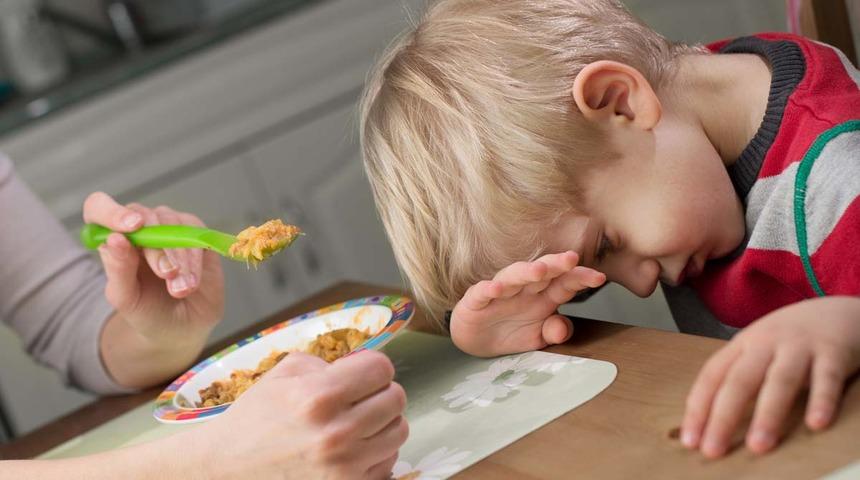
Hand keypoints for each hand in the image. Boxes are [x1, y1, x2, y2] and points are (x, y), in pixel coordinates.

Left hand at [82, 192, 224, 345]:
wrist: (181, 328)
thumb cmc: (147, 311)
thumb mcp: (126, 298)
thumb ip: (118, 269)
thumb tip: (115, 238)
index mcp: (113, 239)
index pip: (99, 208)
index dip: (111, 212)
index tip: (131, 228)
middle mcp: (140, 228)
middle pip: (143, 216)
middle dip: (156, 247)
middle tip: (166, 275)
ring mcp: (169, 227)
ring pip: (172, 223)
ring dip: (179, 257)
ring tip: (180, 289)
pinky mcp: (196, 234)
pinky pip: (196, 233)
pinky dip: (194, 259)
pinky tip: (191, 282)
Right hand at [200, 350, 408, 478]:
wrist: (229, 467)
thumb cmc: (257, 417)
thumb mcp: (286, 373)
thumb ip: (329, 363)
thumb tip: (364, 367)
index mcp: (319, 397)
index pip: (381, 368)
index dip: (372, 367)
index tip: (361, 373)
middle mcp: (336, 433)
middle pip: (396, 398)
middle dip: (380, 392)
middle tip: (361, 397)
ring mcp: (345, 467)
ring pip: (399, 431)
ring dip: (382, 423)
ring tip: (358, 422)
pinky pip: (388, 462)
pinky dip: (376, 452)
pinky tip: (352, 448)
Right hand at [450, 251, 605, 356]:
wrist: (477, 340)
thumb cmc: (512, 332)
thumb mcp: (538, 338)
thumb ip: (555, 332)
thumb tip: (562, 328)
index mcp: (544, 296)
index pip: (565, 282)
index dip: (581, 277)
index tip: (599, 277)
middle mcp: (524, 289)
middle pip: (542, 272)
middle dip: (557, 264)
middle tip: (572, 258)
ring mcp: (500, 292)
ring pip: (513, 277)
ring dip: (525, 272)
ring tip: (539, 271)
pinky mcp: (476, 300)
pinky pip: (482, 293)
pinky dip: (488, 289)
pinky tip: (496, 289)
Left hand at [681, 296, 859, 457]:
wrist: (837, 310)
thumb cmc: (791, 340)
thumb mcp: (758, 350)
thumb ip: (738, 377)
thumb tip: (710, 421)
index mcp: (743, 344)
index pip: (712, 375)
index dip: (699, 407)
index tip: (690, 440)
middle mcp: (766, 342)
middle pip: (739, 380)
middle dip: (723, 417)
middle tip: (713, 450)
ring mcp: (799, 345)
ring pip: (780, 380)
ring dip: (767, 414)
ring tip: (758, 445)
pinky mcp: (833, 351)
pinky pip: (827, 378)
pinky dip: (821, 400)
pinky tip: (815, 424)